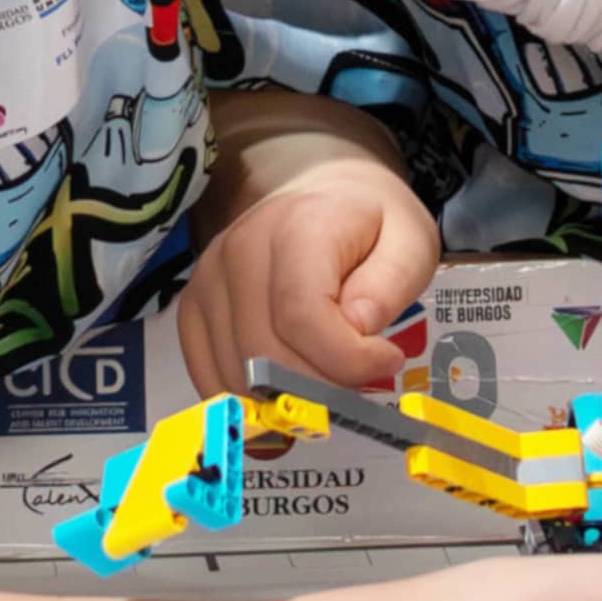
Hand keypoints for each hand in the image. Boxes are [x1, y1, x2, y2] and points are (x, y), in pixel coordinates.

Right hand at [174, 149, 439, 394]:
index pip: (301, 316)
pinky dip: (252, 402)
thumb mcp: (410, 241)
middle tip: (360, 382)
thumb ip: (392, 282)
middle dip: (322, 390)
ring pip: (237, 377)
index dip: (347, 359)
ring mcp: (206, 283)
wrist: (317, 198)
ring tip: (329, 379)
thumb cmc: (368, 225)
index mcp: (295, 228)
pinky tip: (290, 393)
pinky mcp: (191, 311)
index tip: (387, 359)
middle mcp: (237, 253)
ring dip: (288, 402)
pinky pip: (211, 378)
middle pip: (265, 355)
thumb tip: (357, 326)